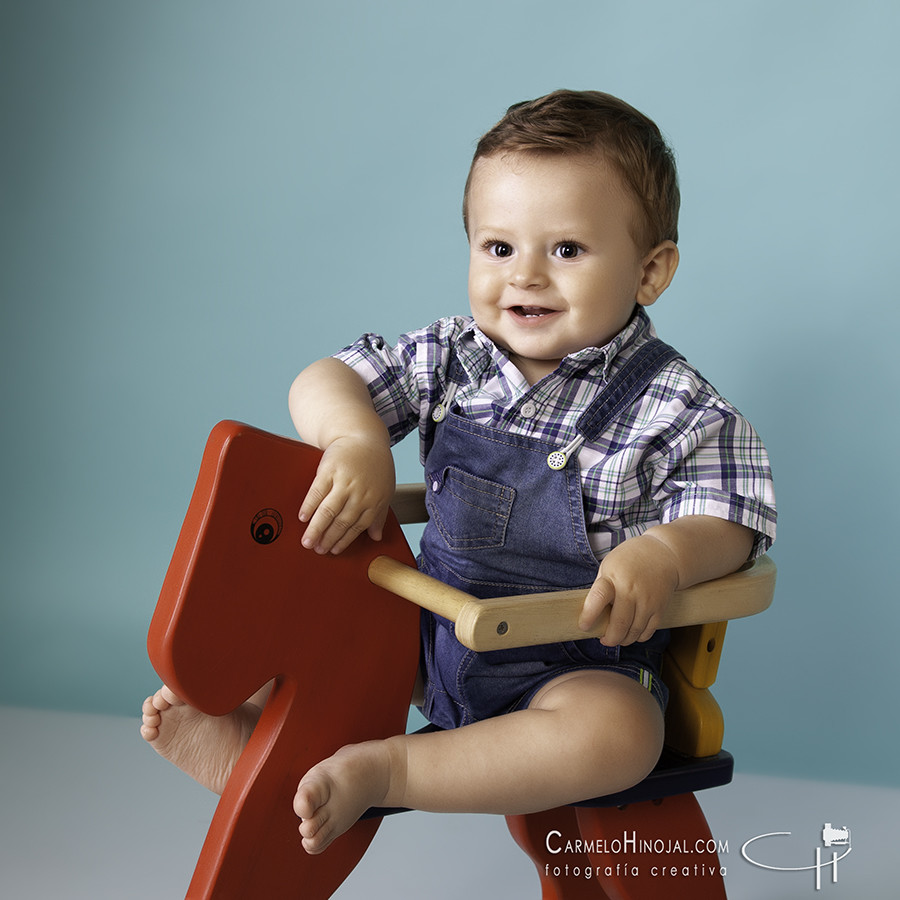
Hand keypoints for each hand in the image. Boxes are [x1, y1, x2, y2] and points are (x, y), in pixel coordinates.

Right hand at [299, 436, 394, 554]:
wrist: (363, 437)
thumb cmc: (375, 466)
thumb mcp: (384, 490)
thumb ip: (379, 515)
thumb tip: (376, 537)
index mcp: (374, 501)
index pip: (356, 527)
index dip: (343, 541)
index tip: (332, 551)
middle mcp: (360, 493)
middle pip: (341, 522)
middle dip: (328, 539)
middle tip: (316, 550)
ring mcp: (345, 481)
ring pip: (328, 511)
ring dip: (316, 529)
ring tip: (307, 541)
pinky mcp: (330, 469)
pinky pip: (317, 492)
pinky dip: (309, 506)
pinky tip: (303, 517)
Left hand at [578, 533, 679, 646]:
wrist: (664, 555)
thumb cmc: (630, 560)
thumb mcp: (609, 566)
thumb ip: (601, 588)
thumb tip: (590, 614)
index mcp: (613, 577)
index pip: (599, 597)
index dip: (589, 615)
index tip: (584, 626)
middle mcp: (631, 590)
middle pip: (619, 624)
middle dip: (609, 638)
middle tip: (604, 640)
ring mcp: (648, 600)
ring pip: (634, 632)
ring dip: (623, 640)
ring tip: (617, 638)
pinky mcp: (660, 608)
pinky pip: (648, 632)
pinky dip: (638, 637)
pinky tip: (631, 634)